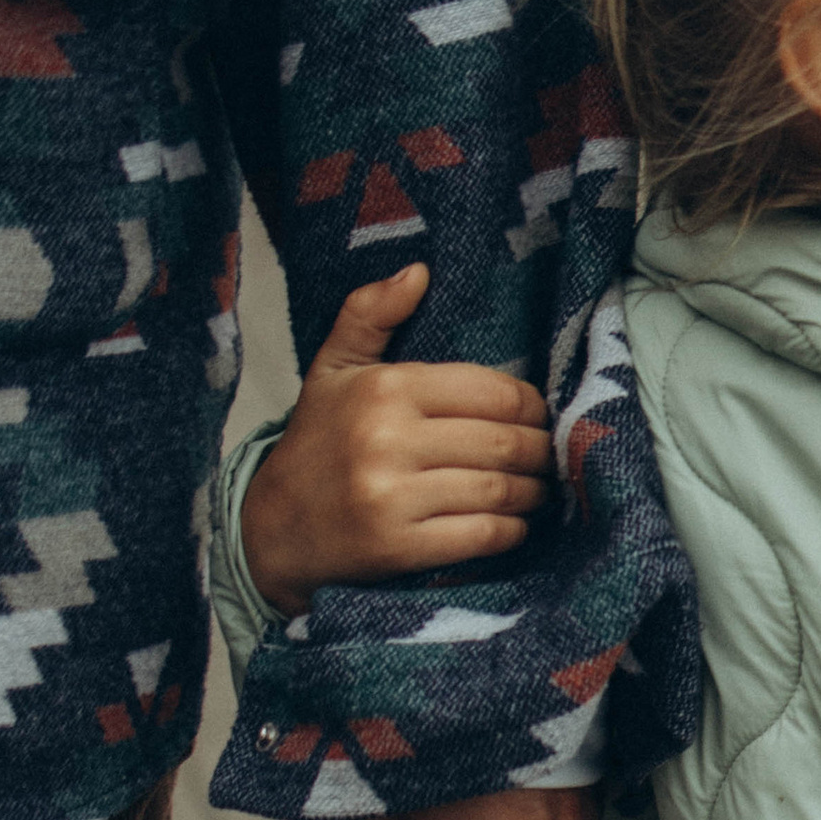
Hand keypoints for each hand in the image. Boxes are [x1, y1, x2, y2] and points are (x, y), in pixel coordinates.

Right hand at [242, 265, 553, 616]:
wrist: (272, 530)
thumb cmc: (316, 443)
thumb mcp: (333, 369)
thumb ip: (370, 314)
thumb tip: (418, 271)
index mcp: (384, 389)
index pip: (492, 391)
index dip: (532, 405)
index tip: (538, 415)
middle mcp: (387, 440)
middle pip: (504, 442)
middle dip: (540, 450)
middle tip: (548, 455)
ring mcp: (392, 497)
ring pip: (500, 489)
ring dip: (533, 491)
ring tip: (538, 487)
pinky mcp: (399, 548)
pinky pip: (482, 535)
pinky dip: (513, 530)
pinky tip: (516, 522)